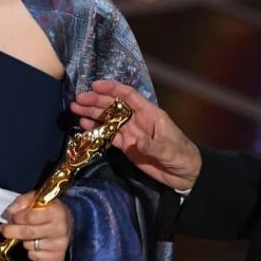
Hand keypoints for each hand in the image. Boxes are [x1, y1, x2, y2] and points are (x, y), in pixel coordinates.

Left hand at [0, 191, 70, 260]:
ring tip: (27, 235)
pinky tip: (34, 244)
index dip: (17, 217)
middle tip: (4, 229)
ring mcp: (61, 244)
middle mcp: (60, 228)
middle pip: (28, 233)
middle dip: (12, 231)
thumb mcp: (37, 198)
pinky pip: (36, 257)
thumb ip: (22, 201)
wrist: (68, 222)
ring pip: (30, 246)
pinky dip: (31, 252)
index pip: (30, 217)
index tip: (12, 217)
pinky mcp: (59, 255)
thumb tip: (10, 212)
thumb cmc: (49, 209)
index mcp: (56, 211)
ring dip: (24, 241)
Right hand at [70, 80, 201, 190]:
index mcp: (150, 113)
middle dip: (96, 101)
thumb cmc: (182, 156)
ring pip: (108, 119)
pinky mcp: (126, 146)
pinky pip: (108, 135)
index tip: (95, 85)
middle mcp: (137, 119)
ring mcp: (131, 132)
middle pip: (114, 106)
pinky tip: (83, 125)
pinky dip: (95, 130)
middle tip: (78, 100)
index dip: (112, 89)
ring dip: (92, 113)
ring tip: (75, 109)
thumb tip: (134, 141)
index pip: (129, 96)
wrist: (185, 175)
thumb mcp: (170, 150)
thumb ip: (152, 145)